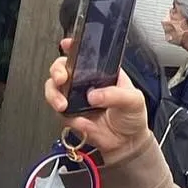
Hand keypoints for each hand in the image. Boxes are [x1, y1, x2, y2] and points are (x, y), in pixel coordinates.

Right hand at [45, 46, 148, 161]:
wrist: (127, 143)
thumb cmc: (132, 116)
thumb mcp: (133, 100)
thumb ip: (115, 95)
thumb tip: (93, 95)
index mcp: (101, 72)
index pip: (85, 54)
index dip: (74, 47)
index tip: (67, 44)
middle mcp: (85, 82)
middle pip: (62, 68)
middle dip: (57, 70)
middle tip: (61, 78)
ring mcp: (75, 99)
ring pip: (54, 89)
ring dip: (54, 94)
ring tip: (63, 103)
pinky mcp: (70, 115)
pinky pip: (61, 113)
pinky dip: (68, 117)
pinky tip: (82, 122)